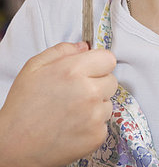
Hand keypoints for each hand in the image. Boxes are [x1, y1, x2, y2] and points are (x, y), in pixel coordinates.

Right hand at [0, 42, 117, 166]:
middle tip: (77, 92)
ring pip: (108, 103)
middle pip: (111, 80)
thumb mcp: (35, 66)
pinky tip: (74, 126)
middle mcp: (89, 91)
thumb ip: (62, 50)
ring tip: (72, 111)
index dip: (98, 64)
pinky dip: (93, 125)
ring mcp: (94, 115)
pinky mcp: (96, 136)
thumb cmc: (22, 106)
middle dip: (98, 83)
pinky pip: (104, 123)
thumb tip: (84, 46)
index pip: (108, 59)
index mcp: (74, 70)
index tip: (90, 70)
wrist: (14, 145)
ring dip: (96, 105)